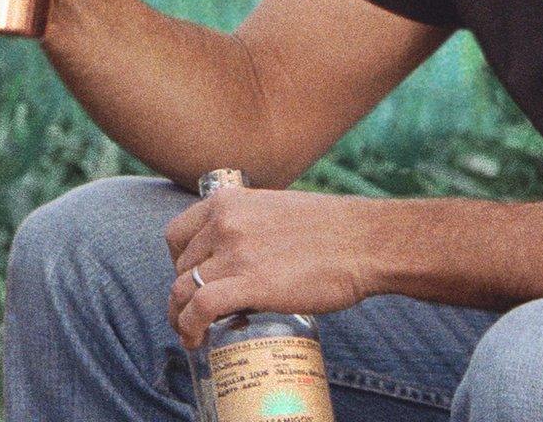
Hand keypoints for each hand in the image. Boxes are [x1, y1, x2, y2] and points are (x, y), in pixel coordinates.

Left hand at [164, 187, 379, 347]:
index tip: (191, 281)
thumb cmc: (330, 230)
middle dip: (183, 294)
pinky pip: (200, 308)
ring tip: (191, 334)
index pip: (176, 235)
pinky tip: (195, 340)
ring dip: (180, 318)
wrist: (365, 241)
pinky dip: (189, 328)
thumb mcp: (274, 210)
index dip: (178, 264)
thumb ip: (247, 226)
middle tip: (198, 315)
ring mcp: (236, 252)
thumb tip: (235, 257)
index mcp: (227, 202)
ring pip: (182, 289)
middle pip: (180, 267)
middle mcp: (224, 223)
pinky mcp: (251, 283)